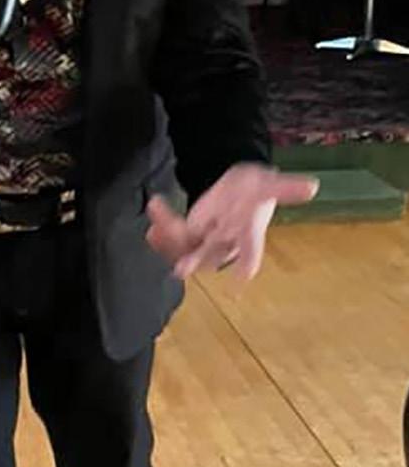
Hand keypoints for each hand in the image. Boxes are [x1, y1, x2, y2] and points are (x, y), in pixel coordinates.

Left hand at [146, 163, 318, 281]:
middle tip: (181, 270)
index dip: (247, 267)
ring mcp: (207, 239)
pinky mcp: (192, 232)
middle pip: (210, 256)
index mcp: (249, 234)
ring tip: (157, 227)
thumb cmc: (257, 189)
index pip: (250, 253)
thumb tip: (314, 186)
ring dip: (170, 242)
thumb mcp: (270, 184)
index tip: (241, 282)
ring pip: (187, 248)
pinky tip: (152, 219)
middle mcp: (226, 242)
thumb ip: (287, 188)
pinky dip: (162, 232)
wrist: (240, 186)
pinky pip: (174, 239)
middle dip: (195, 262)